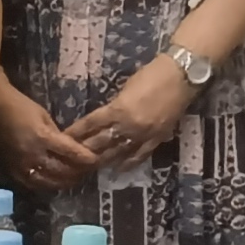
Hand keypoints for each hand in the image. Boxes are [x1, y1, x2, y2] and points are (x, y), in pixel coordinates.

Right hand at [0, 82, 86, 186]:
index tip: (96, 160)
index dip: (85, 158)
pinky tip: (52, 183)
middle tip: (88, 171)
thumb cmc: (19, 106)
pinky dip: (45, 185)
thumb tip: (69, 148)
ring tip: (73, 180)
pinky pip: (31, 183)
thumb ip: (56, 134)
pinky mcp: (11, 169)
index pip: (70, 152)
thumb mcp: (43, 115)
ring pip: (47, 181)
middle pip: (61, 170)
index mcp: (42, 137)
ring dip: (63, 182)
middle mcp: (33, 153)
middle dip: (78, 172)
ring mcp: (21, 164)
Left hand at [63, 52, 204, 170]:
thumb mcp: (126, 88)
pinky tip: (117, 169)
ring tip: (89, 166)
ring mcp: (143, 134)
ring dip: (102, 159)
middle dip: (84, 149)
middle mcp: (128, 126)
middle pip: (100, 142)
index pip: (90, 124)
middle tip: (71, 157)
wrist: (181, 77)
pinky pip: (140, 155)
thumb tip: (105, 117)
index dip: (76, 132)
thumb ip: (115, 106)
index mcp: (118, 109)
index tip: (63, 138)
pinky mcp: (157, 139)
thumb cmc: (151, 75)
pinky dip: (127, 163)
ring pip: (118, 152)